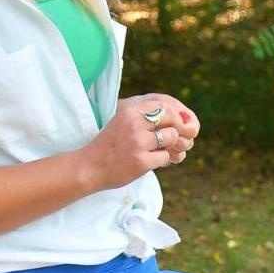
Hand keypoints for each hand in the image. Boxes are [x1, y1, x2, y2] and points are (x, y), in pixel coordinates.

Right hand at [83, 94, 199, 186]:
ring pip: (172, 138)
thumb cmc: (110, 144)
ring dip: (169, 146)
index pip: (165, 105)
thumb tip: (184, 117)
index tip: (173, 125)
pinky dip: (162, 160)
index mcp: (130, 111)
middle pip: (172, 120)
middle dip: (176, 129)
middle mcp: (134, 124)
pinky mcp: (141, 161)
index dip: (174, 116)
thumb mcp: (123, 121)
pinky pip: (166, 157)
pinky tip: (150, 162)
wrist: (89, 167)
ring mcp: (138, 143)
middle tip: (170, 139)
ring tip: (156, 151)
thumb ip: (146, 117)